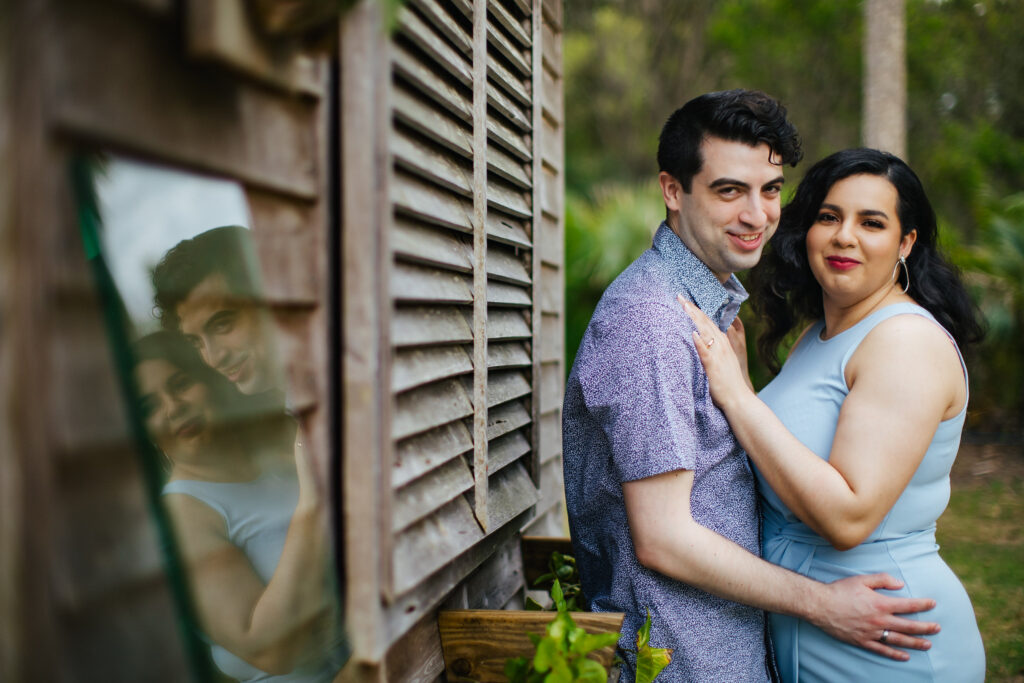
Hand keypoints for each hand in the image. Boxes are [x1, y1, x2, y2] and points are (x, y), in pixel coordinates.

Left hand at [677, 295, 751, 410]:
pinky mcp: (713, 365)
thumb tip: (701, 338)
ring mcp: (718, 354)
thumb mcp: (722, 360)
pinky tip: (692, 333)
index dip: (696, 310)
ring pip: (705, 332)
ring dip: (694, 318)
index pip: (707, 321)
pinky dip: (699, 341)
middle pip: (705, 322)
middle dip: (692, 308)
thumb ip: (714, 348)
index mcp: (722, 342)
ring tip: (684, 307)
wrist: (739, 398)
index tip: (684, 300)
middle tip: (679, 296)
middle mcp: (721, 344)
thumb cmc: (728, 381)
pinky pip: (705, 351)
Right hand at [811, 573, 939, 660]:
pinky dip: (895, 654)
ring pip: (899, 640)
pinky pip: (882, 650)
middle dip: (925, 627)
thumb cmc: (840, 590)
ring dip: (915, 642)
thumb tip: (900, 584)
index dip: (922, 604)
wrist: (820, 605)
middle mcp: (879, 620)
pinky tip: (905, 656)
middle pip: (908, 626)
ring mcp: (872, 632)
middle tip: (937, 628)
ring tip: (928, 644)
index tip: (933, 604)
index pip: (908, 605)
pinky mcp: (863, 641)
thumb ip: (883, 580)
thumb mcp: (862, 579)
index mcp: (881, 603)